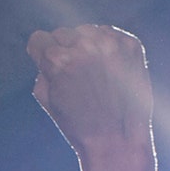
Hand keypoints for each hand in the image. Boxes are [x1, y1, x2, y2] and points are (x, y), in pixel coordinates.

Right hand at [28, 25, 152, 160]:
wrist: (117, 139)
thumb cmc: (80, 126)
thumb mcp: (48, 102)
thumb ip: (42, 72)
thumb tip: (47, 56)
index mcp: (58, 61)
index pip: (39, 38)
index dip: (41, 54)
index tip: (48, 65)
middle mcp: (84, 46)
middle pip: (62, 33)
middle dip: (64, 51)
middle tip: (74, 75)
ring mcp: (110, 43)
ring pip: (87, 31)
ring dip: (86, 46)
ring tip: (94, 73)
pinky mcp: (130, 45)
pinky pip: (110, 35)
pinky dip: (107, 48)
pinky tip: (109, 70)